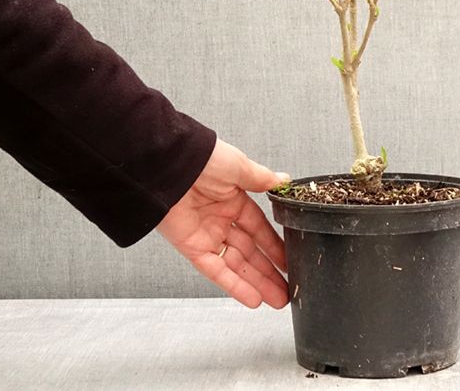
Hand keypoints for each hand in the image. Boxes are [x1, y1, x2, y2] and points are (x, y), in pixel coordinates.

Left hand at [157, 138, 290, 308]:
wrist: (169, 165)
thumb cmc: (203, 159)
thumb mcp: (239, 167)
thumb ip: (261, 180)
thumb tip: (283, 181)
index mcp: (234, 199)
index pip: (259, 228)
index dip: (274, 246)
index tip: (289, 260)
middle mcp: (221, 219)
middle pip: (250, 251)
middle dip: (269, 271)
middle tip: (287, 289)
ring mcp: (207, 235)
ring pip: (236, 265)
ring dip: (257, 283)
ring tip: (277, 300)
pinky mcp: (192, 247)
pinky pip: (216, 270)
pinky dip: (234, 285)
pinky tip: (252, 298)